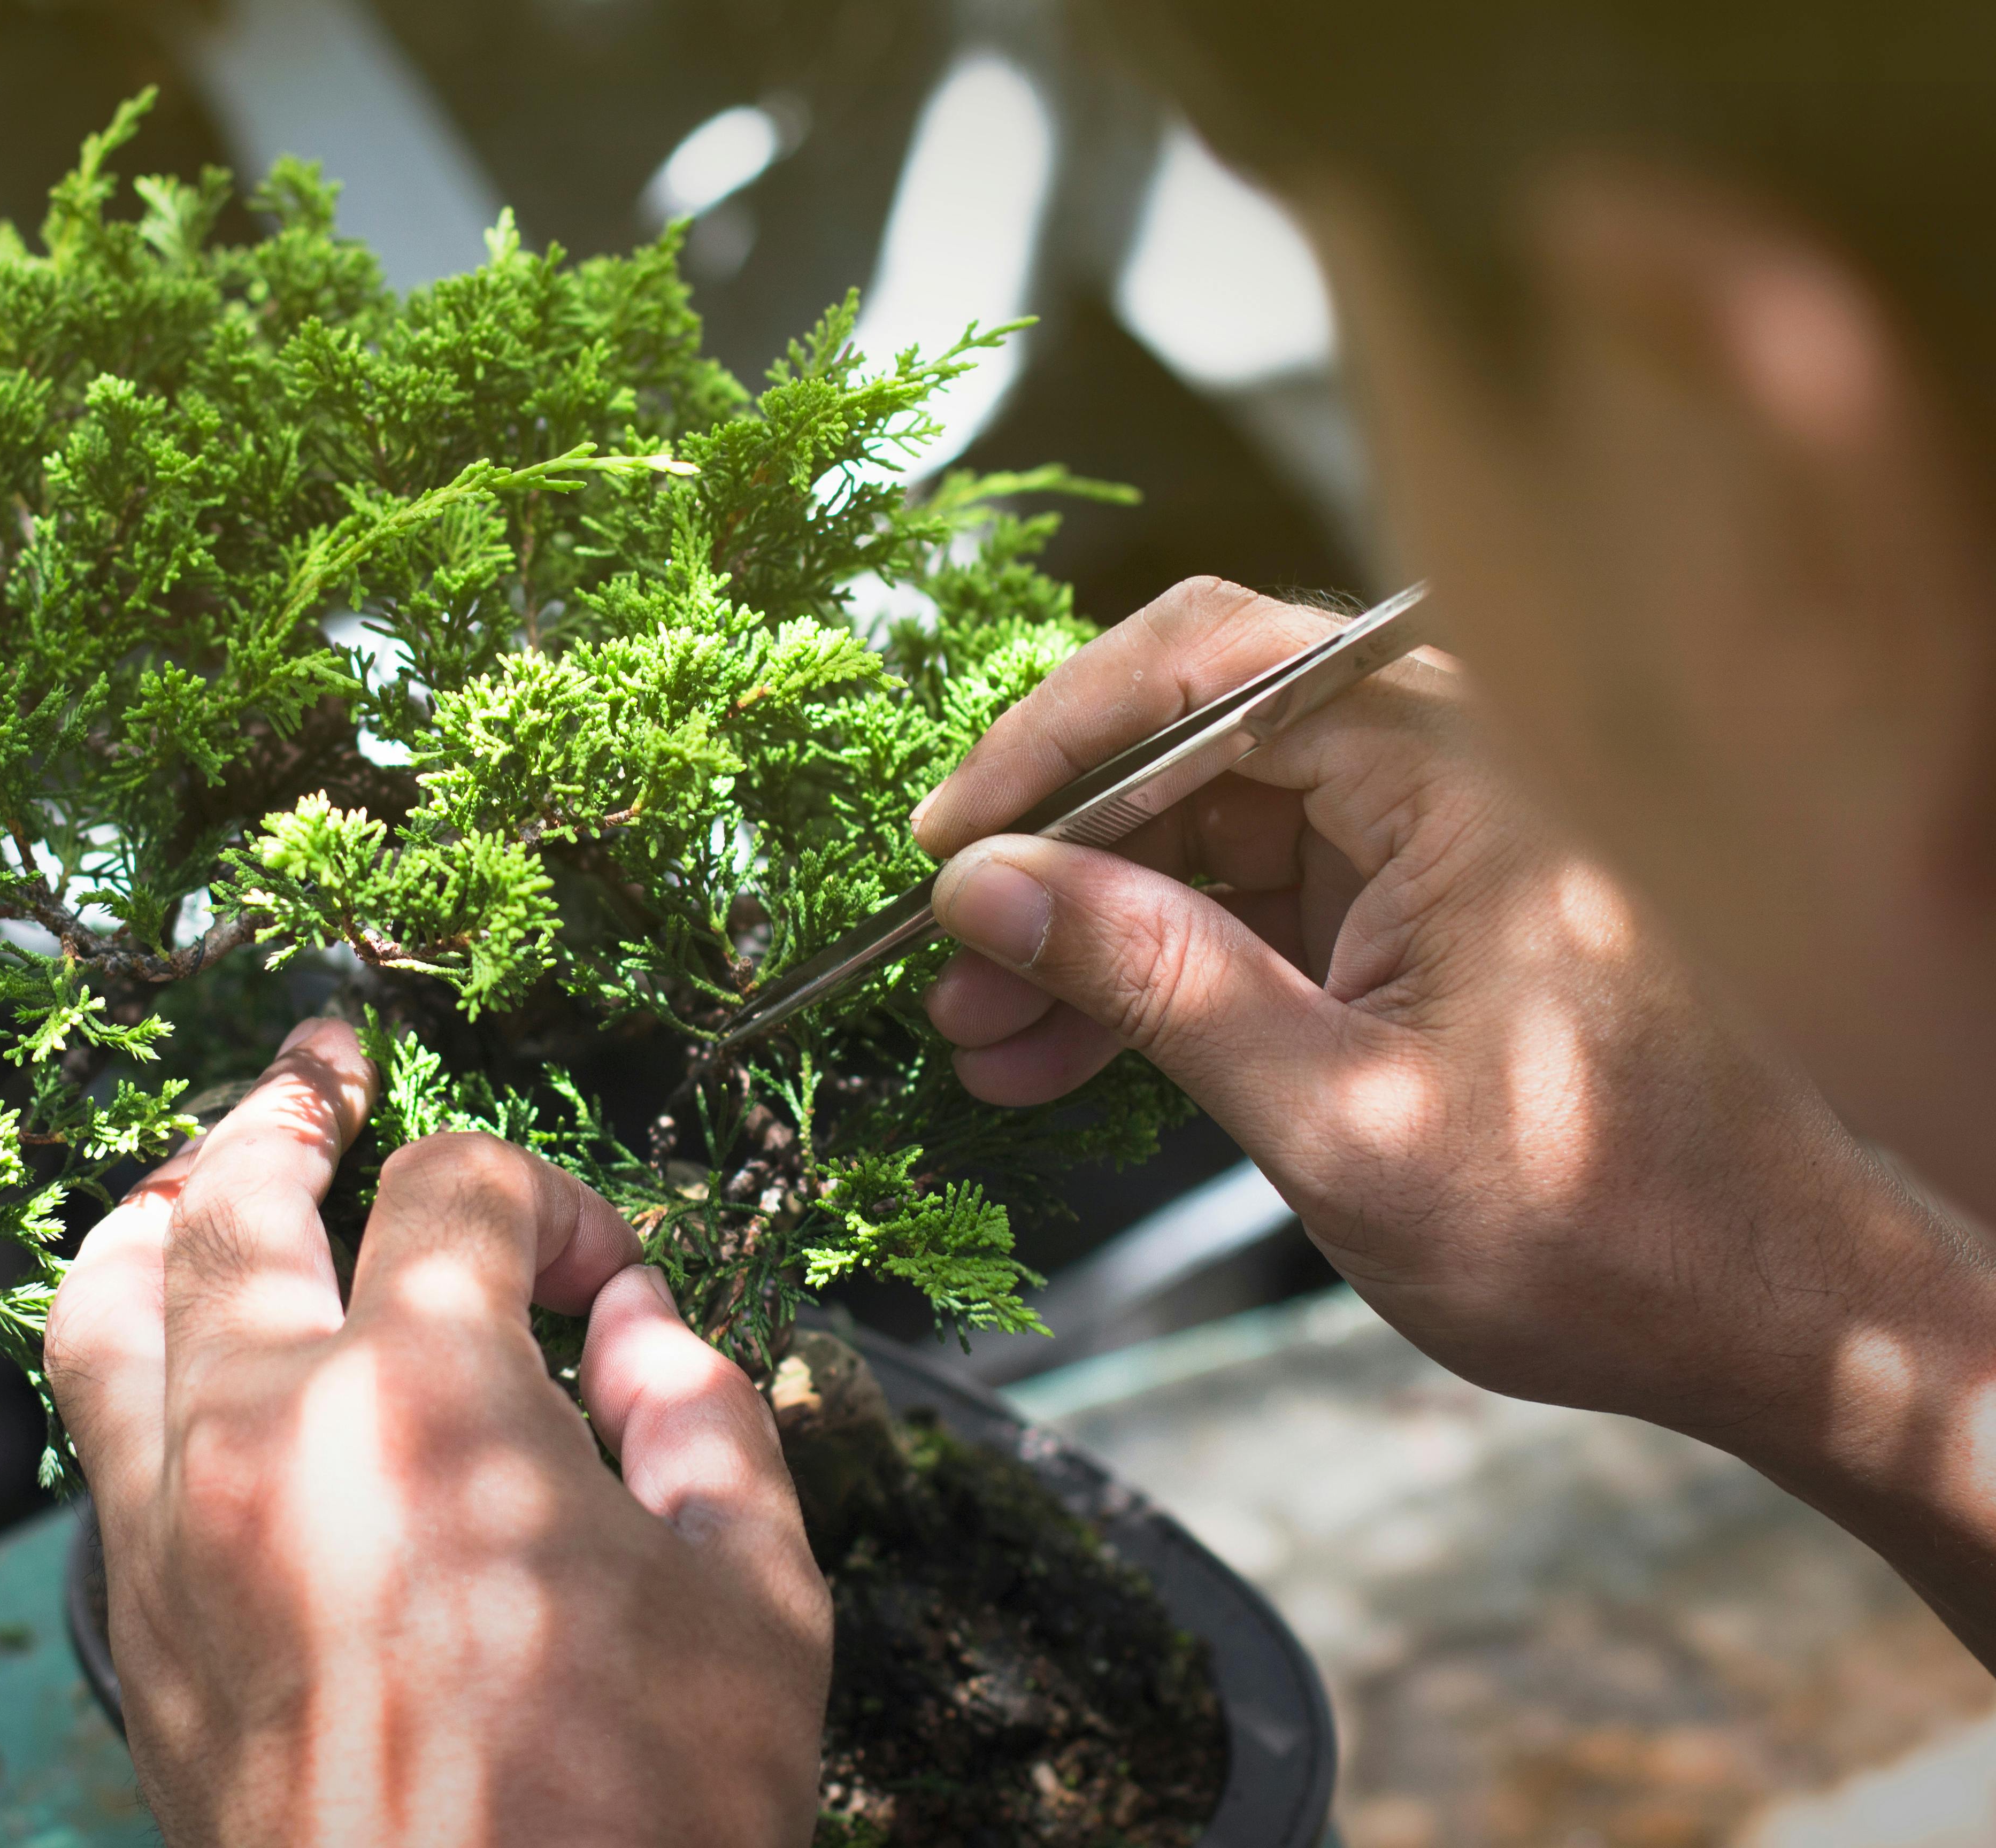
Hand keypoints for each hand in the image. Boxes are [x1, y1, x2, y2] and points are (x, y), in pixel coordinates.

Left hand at [45, 1019, 830, 1847]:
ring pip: (108, 1300)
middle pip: (238, 1195)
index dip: (551, 1201)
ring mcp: (172, 1533)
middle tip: (328, 1062)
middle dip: (295, 1107)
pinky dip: (128, 1348)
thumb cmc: (635, 1830)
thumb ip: (707, 1423)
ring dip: (163, 1209)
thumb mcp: (753, 1608)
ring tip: (210, 1173)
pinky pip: (91, 1433)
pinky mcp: (135, 1628)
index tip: (606, 1283)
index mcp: (430, 1407)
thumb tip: (645, 1330)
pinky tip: (187, 1349)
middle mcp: (264, 1436)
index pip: (459, 1191)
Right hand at [916, 580, 1995, 1617]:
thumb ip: (1158, 981)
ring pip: (1200, 836)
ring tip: (976, 1037)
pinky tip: (1052, 1058)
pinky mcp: (1408, 917)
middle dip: (1050, 859)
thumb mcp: (1338, 1117)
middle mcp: (1442, 770)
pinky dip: (1152, 978)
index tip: (942, 847)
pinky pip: (1244, 907)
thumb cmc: (1599, 1226)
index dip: (1048, 744)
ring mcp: (1423, 844)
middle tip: (941, 967)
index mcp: (1457, 771)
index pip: (1203, 668)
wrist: (1773, 1316)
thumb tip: (983, 888)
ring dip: (1083, 933)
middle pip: (1185, 746)